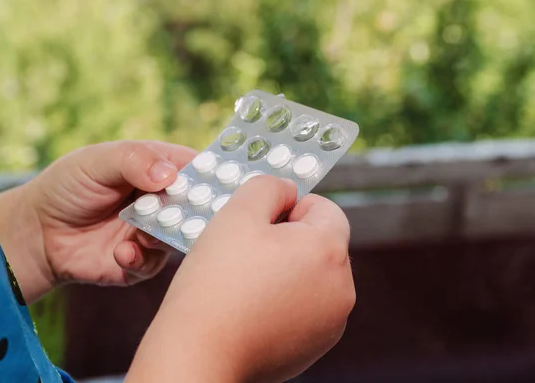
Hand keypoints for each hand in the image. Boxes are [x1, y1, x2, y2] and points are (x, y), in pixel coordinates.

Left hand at [0, 140, 196, 302]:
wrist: (37, 233)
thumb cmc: (67, 187)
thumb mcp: (96, 162)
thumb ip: (132, 161)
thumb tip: (169, 175)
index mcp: (157, 168)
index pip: (195, 168)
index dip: (210, 174)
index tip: (217, 183)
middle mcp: (162, 201)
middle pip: (196, 205)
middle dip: (191, 210)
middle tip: (181, 212)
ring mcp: (154, 231)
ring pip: (180, 236)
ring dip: (163, 234)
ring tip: (141, 232)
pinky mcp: (141, 261)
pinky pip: (154, 263)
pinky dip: (141, 258)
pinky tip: (122, 252)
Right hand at [127, 176, 354, 382]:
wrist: (199, 353)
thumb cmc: (215, 282)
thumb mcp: (237, 214)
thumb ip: (269, 187)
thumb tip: (286, 190)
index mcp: (329, 251)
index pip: (323, 208)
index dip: (288, 208)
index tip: (257, 225)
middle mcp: (342, 288)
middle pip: (319, 244)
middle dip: (286, 241)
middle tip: (245, 253)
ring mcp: (331, 322)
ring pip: (310, 276)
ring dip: (285, 272)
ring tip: (245, 284)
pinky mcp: (315, 346)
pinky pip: (304, 308)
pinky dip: (282, 303)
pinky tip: (250, 310)